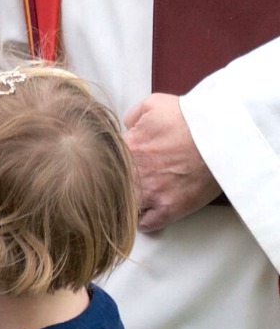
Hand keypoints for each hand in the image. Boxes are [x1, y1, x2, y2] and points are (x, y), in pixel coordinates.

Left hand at [123, 93, 220, 231]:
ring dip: (129, 205)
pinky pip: (146, 223)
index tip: (120, 166)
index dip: (113, 165)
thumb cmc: (190, 118)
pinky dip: (144, 221)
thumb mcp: (154, 104)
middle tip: (126, 185)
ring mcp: (151, 193)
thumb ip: (132, 115)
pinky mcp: (169, 209)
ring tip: (135, 201)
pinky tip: (147, 213)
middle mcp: (134, 174)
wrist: (222, 136)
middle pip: (112, 188)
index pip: (106, 163)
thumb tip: (126, 127)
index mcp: (126, 149)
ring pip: (126, 207)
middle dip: (116, 187)